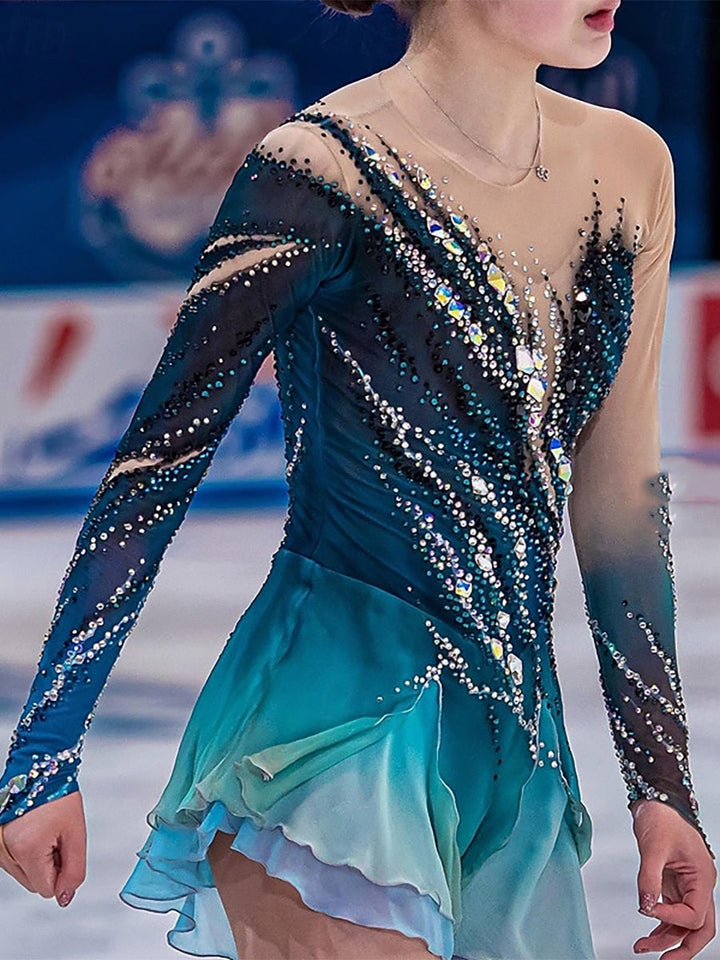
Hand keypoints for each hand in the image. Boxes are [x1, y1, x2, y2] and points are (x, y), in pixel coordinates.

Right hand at [0, 791, 86, 907]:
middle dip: (49, 867)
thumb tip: (65, 896)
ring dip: (37, 861)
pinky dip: (26, 854)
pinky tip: (34, 833)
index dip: (62, 872)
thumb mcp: (76, 833)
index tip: (64, 848)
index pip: (46, 889)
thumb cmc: (58, 797)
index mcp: (27, 849)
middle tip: (56, 838)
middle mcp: (6, 852)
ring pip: (23, 875)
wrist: (40, 772)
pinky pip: (14, 864)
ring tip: (44, 832)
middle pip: (33, 884)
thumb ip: (74, 869)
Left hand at [632, 799, 716, 958]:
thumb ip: (649, 878)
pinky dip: (662, 924)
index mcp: (702, 878)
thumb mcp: (653, 847)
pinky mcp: (674, 884)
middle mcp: (699, 886)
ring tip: (642, 947)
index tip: (648, 909)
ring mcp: (688, 886)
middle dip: (682, 947)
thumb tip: (646, 907)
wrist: (657, 801)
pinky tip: (647, 931)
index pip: (694, 914)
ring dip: (666, 938)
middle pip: (701, 929)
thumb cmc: (663, 817)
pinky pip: (673, 912)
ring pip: (685, 924)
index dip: (672, 918)